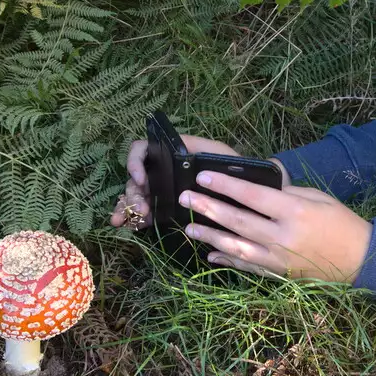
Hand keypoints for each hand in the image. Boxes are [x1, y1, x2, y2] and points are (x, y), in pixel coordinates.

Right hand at [109, 134, 289, 228]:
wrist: (248, 193)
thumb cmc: (234, 168)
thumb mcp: (220, 154)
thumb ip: (202, 150)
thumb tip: (180, 151)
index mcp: (172, 153)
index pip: (143, 149)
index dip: (136, 162)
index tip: (141, 179)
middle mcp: (163, 170)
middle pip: (136, 176)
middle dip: (133, 192)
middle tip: (141, 208)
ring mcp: (163, 190)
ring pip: (136, 195)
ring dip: (128, 206)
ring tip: (127, 220)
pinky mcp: (166, 208)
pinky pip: (146, 212)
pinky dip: (135, 218)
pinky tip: (129, 226)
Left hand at [178, 170, 369, 283]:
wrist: (360, 260)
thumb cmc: (340, 222)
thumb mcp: (317, 198)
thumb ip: (286, 193)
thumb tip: (254, 188)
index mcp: (294, 212)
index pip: (252, 196)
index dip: (226, 186)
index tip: (204, 177)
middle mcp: (282, 237)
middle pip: (238, 221)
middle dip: (209, 208)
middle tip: (186, 199)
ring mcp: (278, 259)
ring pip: (236, 246)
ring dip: (210, 236)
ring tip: (189, 227)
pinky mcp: (278, 274)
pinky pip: (246, 266)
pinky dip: (227, 260)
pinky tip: (210, 253)